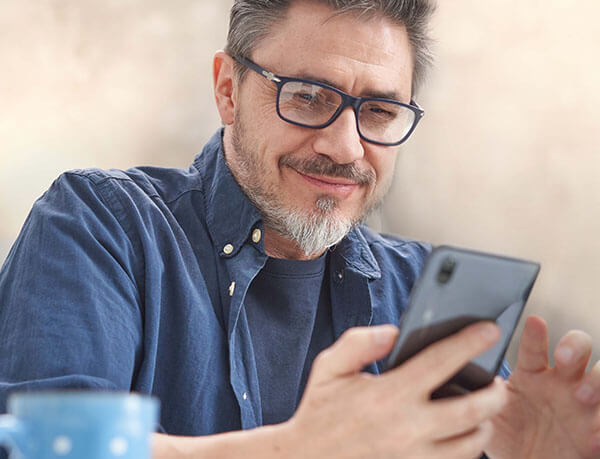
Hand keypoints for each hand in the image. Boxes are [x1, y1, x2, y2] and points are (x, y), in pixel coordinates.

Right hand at [287, 322, 507, 457]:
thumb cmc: (320, 411)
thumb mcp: (330, 367)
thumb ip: (360, 342)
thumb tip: (395, 333)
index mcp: (389, 395)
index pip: (440, 362)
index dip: (469, 342)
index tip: (489, 329)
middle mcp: (408, 427)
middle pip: (471, 409)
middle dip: (495, 392)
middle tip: (499, 380)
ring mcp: (414, 457)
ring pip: (472, 443)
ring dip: (486, 423)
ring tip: (485, 408)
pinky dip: (468, 448)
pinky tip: (464, 433)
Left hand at [486, 315, 599, 457]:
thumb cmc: (509, 434)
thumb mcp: (490, 413)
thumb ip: (480, 394)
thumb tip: (460, 377)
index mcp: (532, 374)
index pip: (533, 348)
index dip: (535, 334)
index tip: (533, 321)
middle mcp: (561, 383)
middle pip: (577, 349)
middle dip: (574, 346)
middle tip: (563, 356)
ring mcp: (582, 406)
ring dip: (596, 381)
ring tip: (582, 394)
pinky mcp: (594, 433)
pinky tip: (592, 437)